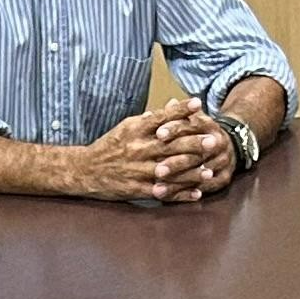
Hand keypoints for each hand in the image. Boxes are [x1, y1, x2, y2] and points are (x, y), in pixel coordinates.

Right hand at [78, 101, 228, 203]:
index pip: (161, 118)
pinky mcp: (137, 189)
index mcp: (135, 130)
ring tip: (210, 171)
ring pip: (170, 170)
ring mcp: (138, 170)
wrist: (84, 171)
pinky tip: (196, 194)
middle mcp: (138, 149)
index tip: (198, 104)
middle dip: (194, 143)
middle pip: (170, 145)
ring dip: (192, 172)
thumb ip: (149, 121)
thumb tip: (170, 108)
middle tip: (215, 140)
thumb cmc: (109, 147)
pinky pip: (163, 191)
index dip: (180, 111)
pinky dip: (180, 194)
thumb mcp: (126, 128)